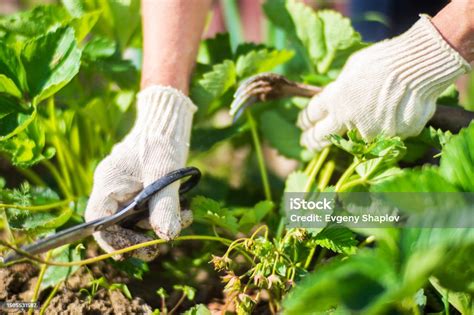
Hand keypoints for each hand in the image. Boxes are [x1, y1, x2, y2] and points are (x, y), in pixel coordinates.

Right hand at [85, 86, 196, 260]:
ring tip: (185, 217)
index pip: (98, 221)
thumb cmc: (161, 142)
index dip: (112, 241)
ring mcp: (126, 190)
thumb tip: (168, 237)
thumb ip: (165, 205)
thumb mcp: (165, 174)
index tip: (133, 252)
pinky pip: (147, 210)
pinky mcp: (140, 190)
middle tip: (159, 247)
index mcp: (108, 183)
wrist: (167, 123)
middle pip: (117, 225)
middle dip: (140, 238)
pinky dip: (164, 214)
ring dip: (160, 224)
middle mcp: (112, 189)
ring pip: (136, 220)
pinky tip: (184, 211)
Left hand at [298, 16, 470, 151]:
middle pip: (321, 137)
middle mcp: (347, 120)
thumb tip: (335, 94)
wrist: (419, 66)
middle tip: (307, 143)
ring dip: (355, 133)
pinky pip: (383, 136)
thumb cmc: (384, 59)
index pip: (311, 115)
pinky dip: (385, 129)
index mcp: (334, 99)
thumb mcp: (353, 67)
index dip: (305, 120)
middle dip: (311, 141)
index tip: (303, 123)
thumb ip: (340, 86)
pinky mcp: (390, 138)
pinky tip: (393, 113)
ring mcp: (369, 132)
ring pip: (354, 139)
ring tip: (363, 121)